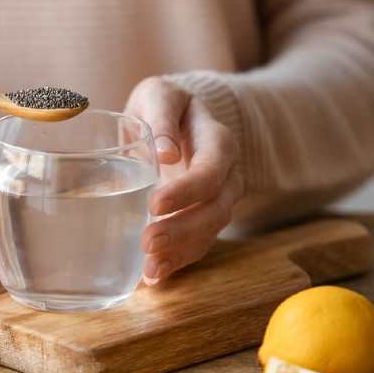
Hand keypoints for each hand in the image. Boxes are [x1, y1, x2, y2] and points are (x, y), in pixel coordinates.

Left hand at [125, 77, 243, 284]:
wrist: (171, 118)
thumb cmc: (162, 104)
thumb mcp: (159, 95)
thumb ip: (161, 116)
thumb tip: (166, 152)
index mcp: (218, 143)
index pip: (210, 172)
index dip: (187, 191)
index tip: (155, 205)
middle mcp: (226, 176)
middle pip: (215, 210)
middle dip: (183, 230)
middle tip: (147, 243)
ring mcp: (217, 201)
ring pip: (208, 233)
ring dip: (179, 254)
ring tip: (150, 270)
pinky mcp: (201, 219)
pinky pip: (195, 245)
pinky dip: (176, 262)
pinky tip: (153, 277)